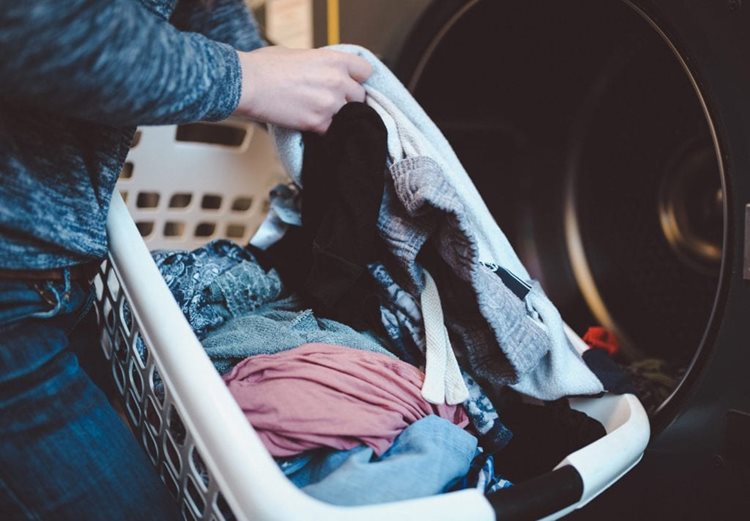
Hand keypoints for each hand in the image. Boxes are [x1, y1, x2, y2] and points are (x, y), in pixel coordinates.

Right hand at [234, 46, 371, 133]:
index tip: (350, 84)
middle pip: (359, 97)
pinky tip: (310, 124)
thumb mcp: (299, 54)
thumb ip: (319, 64)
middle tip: (332, 103)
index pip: (365, 72)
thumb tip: (323, 72)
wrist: (248, 84)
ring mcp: (329, 104)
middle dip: (348, 100)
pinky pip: (332, 131)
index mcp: (334, 60)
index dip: (357, 79)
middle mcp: (337, 81)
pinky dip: (323, 130)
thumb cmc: (265, 67)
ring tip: (319, 114)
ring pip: (348, 116)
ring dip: (337, 117)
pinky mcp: (318, 123)